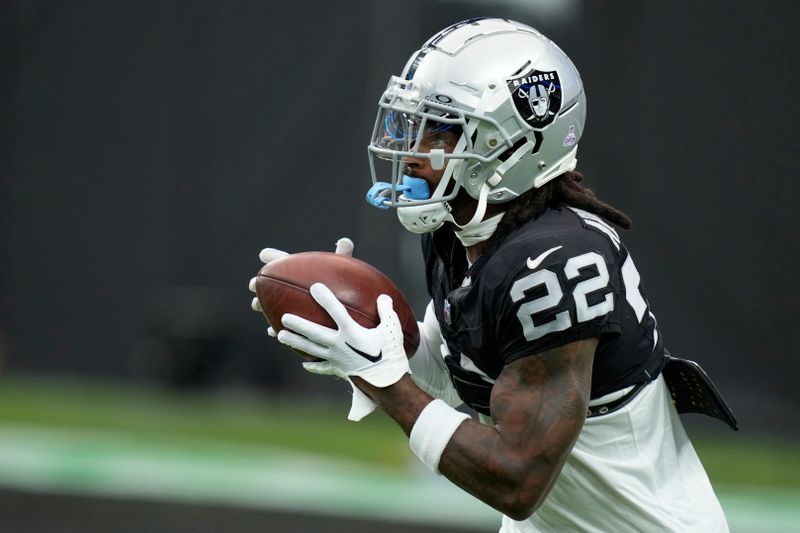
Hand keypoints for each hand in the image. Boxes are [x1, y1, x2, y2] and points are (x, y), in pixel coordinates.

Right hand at [249, 237, 353, 335]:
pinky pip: (281, 328)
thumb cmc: (346, 290)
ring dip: (261, 305)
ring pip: (270, 306)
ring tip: (256, 305)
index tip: (264, 254)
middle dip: (259, 283)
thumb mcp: (345, 273)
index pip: (284, 261)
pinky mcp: (294, 327)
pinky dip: (276, 329)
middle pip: (270, 285)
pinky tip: (272, 331)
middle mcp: (291, 290)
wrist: (347, 315)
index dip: (274, 257)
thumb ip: (343, 257)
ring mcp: (291, 308)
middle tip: (254, 284)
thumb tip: (345, 241)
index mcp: (301, 273)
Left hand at [278, 283, 409, 388]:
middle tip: (284, 317)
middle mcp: (339, 345)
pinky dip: (313, 365)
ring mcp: (336, 359)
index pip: (336, 312)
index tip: (315, 287)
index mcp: (352, 333)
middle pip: (314, 333)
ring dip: (295, 342)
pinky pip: (322, 367)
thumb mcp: (393, 330)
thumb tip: (383, 296)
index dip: (326, 299)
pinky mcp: (338, 370)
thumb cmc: (391, 354)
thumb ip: (386, 311)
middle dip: (298, 324)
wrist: (388, 384)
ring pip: (311, 349)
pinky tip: (304, 363)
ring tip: (280, 336)